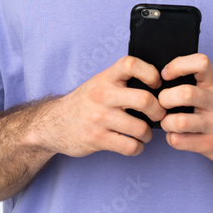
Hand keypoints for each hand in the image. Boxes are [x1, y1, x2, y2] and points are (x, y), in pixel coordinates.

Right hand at [51, 56, 166, 157]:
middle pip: (144, 100)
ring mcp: (99, 118)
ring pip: (140, 128)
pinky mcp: (97, 139)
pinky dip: (137, 148)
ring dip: (149, 134)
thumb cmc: (85, 102)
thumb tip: (157, 86)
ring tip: (145, 133)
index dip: (150, 73)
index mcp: (106, 78)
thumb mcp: (99, 83)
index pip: (131, 65)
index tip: (157, 84)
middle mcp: (103, 95)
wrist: (53, 123)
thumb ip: (122, 80)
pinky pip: (130, 146)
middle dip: (159, 111)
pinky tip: (134, 144)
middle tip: (159, 115)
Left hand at [157, 53, 212, 165]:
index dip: (178, 65)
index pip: (200, 63)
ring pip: (180, 122)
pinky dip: (171, 138)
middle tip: (163, 103)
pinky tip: (176, 135)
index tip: (166, 75)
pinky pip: (180, 141)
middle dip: (165, 98)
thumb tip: (162, 77)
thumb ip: (197, 80)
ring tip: (168, 122)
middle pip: (185, 94)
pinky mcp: (211, 145)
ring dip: (166, 122)